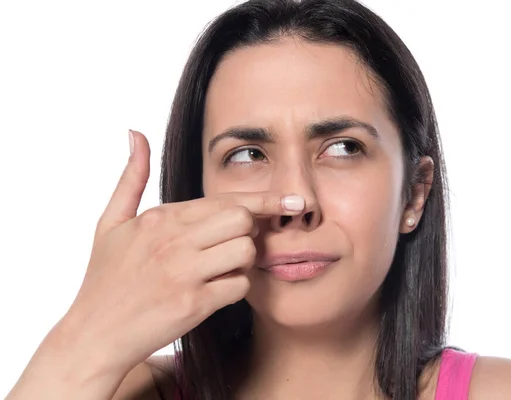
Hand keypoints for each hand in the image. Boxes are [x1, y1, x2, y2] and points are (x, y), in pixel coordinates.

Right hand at [61, 130, 303, 375]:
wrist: (94, 335)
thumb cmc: (105, 278)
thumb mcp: (110, 223)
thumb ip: (131, 177)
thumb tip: (136, 134)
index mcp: (160, 217)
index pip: (225, 200)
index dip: (260, 202)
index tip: (287, 202)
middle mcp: (173, 241)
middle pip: (242, 220)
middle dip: (249, 231)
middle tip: (237, 242)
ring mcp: (184, 273)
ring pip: (246, 251)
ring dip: (245, 261)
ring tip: (225, 267)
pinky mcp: (193, 305)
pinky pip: (240, 286)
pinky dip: (236, 288)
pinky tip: (217, 291)